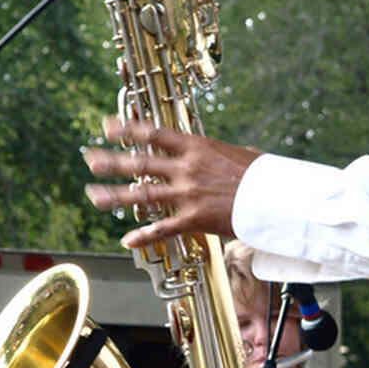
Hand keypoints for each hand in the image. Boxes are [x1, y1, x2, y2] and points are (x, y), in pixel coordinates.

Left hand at [82, 116, 262, 247]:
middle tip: (90, 159)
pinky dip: (143, 235)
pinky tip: (126, 239)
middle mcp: (187, 169)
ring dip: (115, 196)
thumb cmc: (264, 175)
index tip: (107, 128)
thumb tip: (212, 155)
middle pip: (140, 163)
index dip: (127, 130)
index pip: (154, 134)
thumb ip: (215, 155)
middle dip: (111, 161)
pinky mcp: (195, 219)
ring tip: (94, 196)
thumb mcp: (237, 154)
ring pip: (142, 195)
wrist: (279, 198)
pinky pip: (163, 228)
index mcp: (198, 147)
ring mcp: (188, 194)